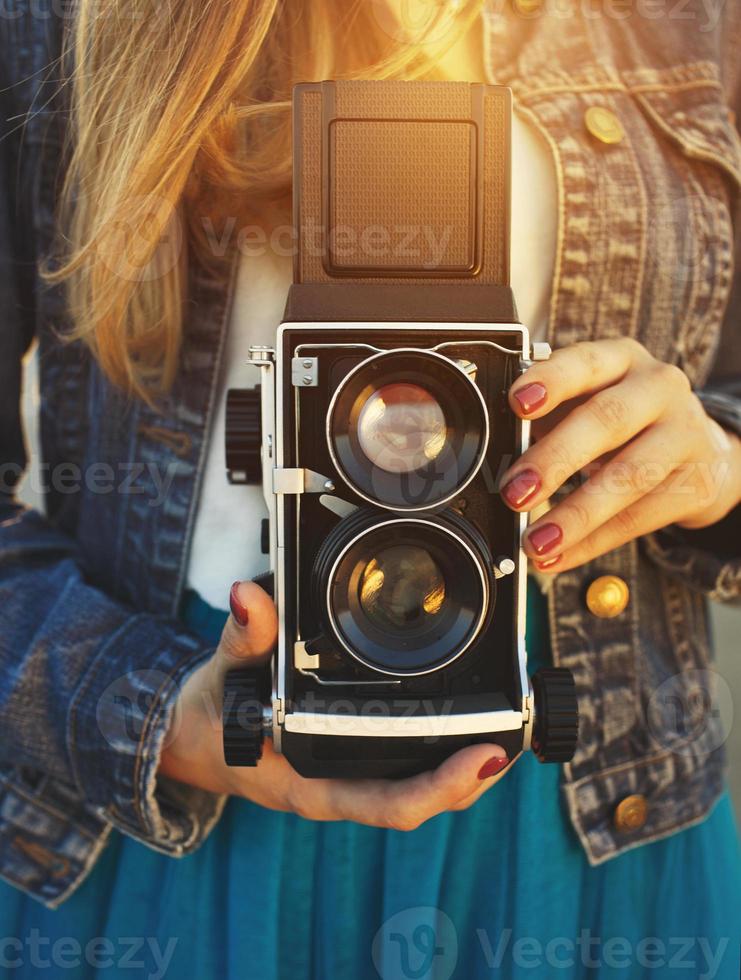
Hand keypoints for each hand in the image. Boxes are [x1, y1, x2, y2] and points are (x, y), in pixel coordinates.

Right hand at [159, 581, 510, 829]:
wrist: (191, 740)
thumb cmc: (208, 716)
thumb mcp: (221, 673)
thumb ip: (242, 636)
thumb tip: (249, 596)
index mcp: (312, 783)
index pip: (390, 802)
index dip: (444, 786)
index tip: (488, 755)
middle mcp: (338, 789)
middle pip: (422, 800)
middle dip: (474, 778)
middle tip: (520, 738)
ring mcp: (347, 779)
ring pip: (419, 788)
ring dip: (466, 770)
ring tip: (510, 734)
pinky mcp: (351, 763)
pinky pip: (404, 769)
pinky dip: (440, 753)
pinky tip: (466, 727)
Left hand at [500, 338, 740, 573]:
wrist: (699, 449)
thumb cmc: (622, 421)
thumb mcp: (586, 402)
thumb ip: (545, 418)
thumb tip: (496, 456)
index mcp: (621, 359)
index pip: (585, 362)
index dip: (551, 380)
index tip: (517, 403)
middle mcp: (657, 388)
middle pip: (607, 420)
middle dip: (555, 459)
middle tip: (515, 492)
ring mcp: (683, 434)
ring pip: (628, 476)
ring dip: (574, 515)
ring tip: (536, 541)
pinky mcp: (696, 482)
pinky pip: (638, 518)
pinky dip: (592, 542)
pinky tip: (559, 555)